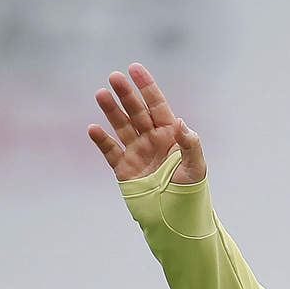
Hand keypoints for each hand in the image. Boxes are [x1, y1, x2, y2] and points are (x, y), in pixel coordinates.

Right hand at [88, 63, 206, 185]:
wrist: (176, 220)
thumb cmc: (190, 193)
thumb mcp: (196, 168)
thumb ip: (190, 144)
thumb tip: (180, 122)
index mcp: (170, 135)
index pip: (157, 105)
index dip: (146, 86)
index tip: (134, 68)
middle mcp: (151, 140)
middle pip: (136, 111)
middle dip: (126, 94)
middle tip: (114, 77)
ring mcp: (137, 153)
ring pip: (121, 126)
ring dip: (111, 110)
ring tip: (101, 94)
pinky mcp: (125, 169)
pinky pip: (111, 151)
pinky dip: (102, 140)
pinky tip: (93, 128)